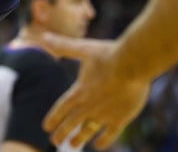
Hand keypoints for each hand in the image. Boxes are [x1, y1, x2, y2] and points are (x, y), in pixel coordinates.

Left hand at [41, 33, 150, 149]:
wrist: (133, 64)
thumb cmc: (108, 54)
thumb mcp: (83, 48)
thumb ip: (64, 46)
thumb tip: (44, 36)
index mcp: (79, 91)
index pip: (61, 109)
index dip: (53, 119)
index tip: (46, 128)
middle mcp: (88, 106)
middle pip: (71, 123)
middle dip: (62, 133)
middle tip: (55, 141)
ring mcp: (104, 114)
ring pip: (88, 131)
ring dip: (80, 138)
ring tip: (73, 145)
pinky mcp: (121, 118)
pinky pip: (110, 134)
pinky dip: (104, 140)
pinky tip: (99, 145)